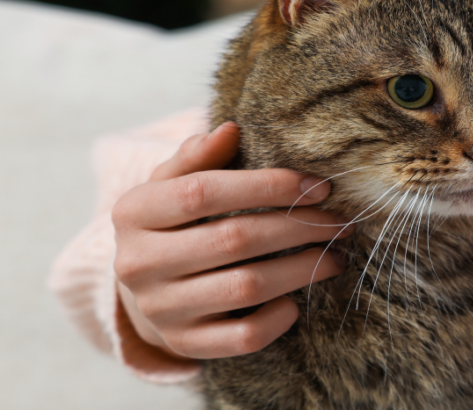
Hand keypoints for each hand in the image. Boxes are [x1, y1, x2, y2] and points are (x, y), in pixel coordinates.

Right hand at [112, 122, 350, 359]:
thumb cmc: (175, 221)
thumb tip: (230, 129)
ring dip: (301, 269)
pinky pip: (242, 337)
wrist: (146, 287)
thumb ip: (199, 155)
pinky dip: (278, 318)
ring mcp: (160, 309)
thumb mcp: (173, 181)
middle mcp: (138, 264)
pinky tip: (296, 299)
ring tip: (334, 256)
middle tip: (339, 222)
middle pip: (234, 239)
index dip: (267, 185)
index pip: (203, 192)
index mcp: (133, 211)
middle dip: (298, 227)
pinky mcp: (183, 344)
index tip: (318, 187)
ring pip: (245, 288)